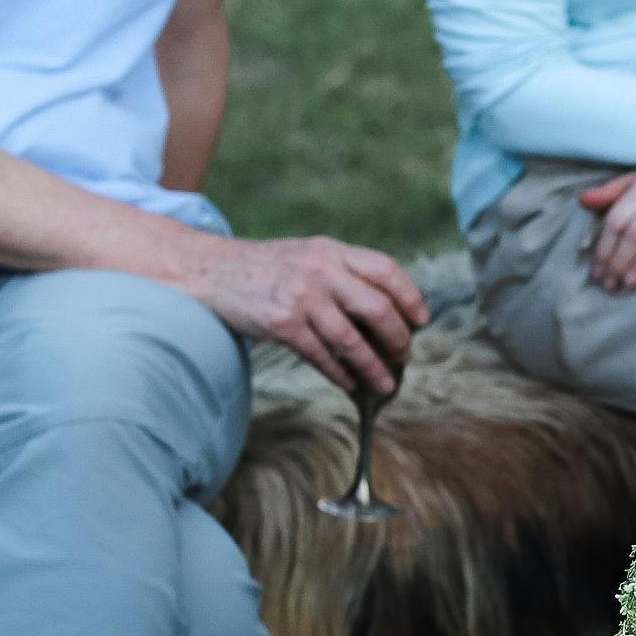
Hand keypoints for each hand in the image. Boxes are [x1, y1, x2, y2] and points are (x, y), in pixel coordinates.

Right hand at [187, 235, 427, 393]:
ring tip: (386, 383)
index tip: (422, 319)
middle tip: (405, 354)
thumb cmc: (267, 268)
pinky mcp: (283, 324)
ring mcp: (302, 298)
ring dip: (374, 367)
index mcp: (332, 250)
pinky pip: (322, 357)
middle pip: (378, 308)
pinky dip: (340, 375)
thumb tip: (386, 310)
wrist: (212, 272)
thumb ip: (343, 272)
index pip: (386, 270)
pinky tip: (350, 385)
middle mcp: (321, 270)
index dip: (410, 296)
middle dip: (399, 337)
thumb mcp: (309, 255)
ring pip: (352, 340)